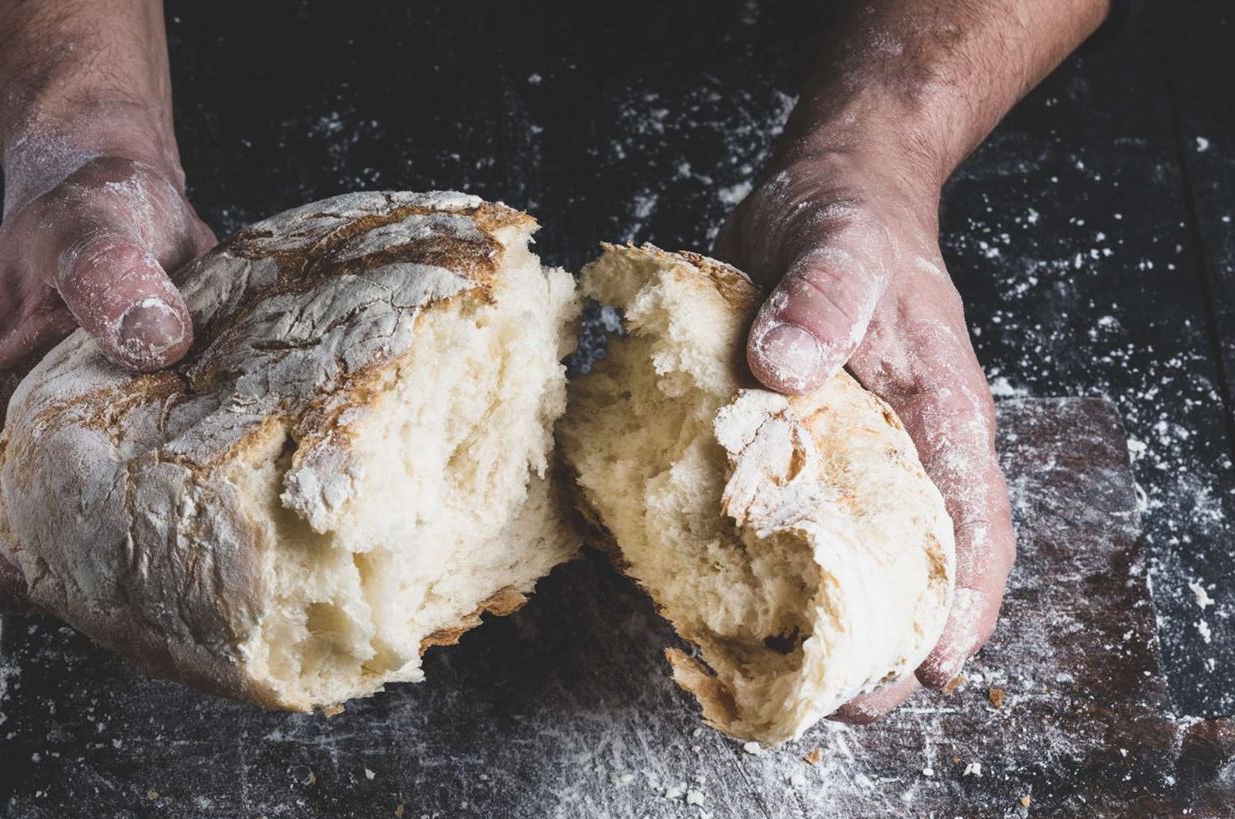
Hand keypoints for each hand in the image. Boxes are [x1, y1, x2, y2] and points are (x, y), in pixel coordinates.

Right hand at [0, 152, 215, 608]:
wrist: (130, 201)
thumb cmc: (87, 210)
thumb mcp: (90, 224)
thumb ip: (106, 270)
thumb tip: (152, 337)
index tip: (43, 582)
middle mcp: (13, 435)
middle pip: (18, 547)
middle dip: (70, 582)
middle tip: (144, 593)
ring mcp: (72, 444)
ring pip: (83, 537)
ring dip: (127, 558)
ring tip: (189, 568)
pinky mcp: (131, 441)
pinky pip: (142, 502)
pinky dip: (175, 520)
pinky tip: (224, 520)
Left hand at [714, 148, 1015, 719]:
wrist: (824, 190)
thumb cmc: (849, 218)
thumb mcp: (837, 244)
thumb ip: (817, 299)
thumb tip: (781, 371)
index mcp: (939, 412)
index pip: (973, 522)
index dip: (962, 603)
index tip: (933, 668)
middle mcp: (900, 445)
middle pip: (912, 563)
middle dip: (884, 641)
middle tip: (840, 707)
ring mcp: (847, 448)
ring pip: (848, 552)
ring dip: (821, 617)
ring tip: (778, 678)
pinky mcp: (793, 441)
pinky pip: (784, 515)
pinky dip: (760, 560)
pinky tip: (718, 596)